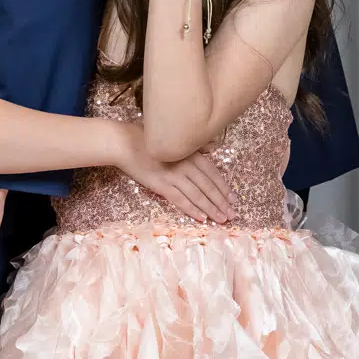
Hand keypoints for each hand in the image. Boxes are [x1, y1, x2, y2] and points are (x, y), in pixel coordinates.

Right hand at [113, 123, 234, 223]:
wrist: (124, 143)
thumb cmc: (147, 139)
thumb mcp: (174, 139)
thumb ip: (193, 146)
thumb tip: (213, 148)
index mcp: (190, 153)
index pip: (213, 174)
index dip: (224, 187)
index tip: (234, 199)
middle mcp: (185, 165)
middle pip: (208, 186)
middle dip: (222, 201)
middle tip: (233, 214)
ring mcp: (173, 175)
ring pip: (197, 195)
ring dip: (211, 209)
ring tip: (222, 219)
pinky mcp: (161, 185)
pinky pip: (180, 200)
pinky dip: (192, 209)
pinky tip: (202, 218)